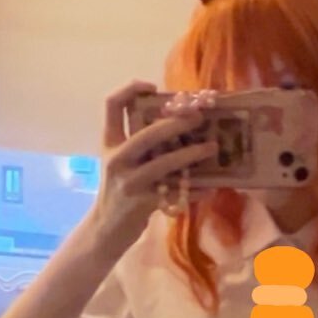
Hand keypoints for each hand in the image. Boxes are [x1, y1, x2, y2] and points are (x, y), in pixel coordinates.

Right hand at [92, 81, 217, 247]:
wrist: (104, 230)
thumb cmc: (119, 190)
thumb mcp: (121, 161)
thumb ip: (139, 142)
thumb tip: (178, 120)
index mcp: (109, 142)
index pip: (112, 104)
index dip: (131, 88)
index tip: (153, 86)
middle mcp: (116, 158)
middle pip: (148, 131)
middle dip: (178, 122)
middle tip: (200, 117)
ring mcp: (129, 182)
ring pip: (166, 162)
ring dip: (193, 153)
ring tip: (213, 148)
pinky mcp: (142, 203)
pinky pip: (176, 192)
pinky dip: (195, 190)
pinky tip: (210, 188)